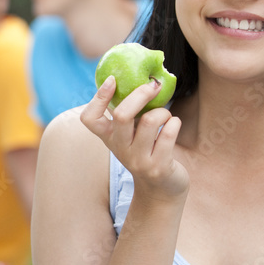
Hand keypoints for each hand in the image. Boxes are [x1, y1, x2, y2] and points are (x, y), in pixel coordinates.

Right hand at [81, 76, 188, 204]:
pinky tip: (174, 125)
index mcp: (109, 138)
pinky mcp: (158, 167)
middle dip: (141, 94)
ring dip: (164, 111)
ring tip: (165, 116)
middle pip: (122, 115)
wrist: (161, 188)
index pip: (89, 118)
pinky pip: (169, 133)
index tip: (112, 80)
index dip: (98, 97)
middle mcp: (119, 149)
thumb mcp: (131, 134)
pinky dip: (175, 122)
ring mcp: (138, 160)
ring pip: (151, 120)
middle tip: (153, 85)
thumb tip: (135, 76)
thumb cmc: (147, 150)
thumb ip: (129, 112)